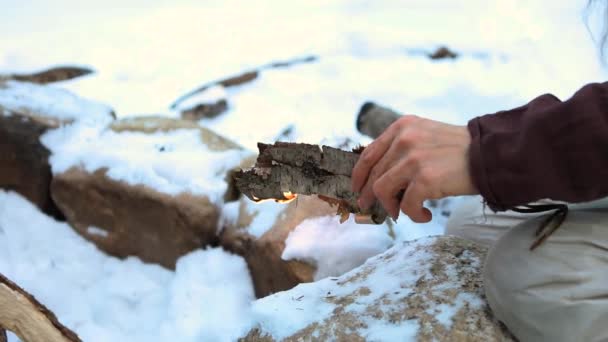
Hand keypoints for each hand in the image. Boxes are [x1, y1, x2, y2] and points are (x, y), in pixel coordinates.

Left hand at [351, 115, 477, 221]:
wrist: (491, 154)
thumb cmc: (460, 150)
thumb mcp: (426, 136)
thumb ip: (402, 148)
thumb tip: (379, 177)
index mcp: (402, 127)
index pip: (369, 153)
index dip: (359, 174)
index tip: (357, 188)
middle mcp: (404, 139)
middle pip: (374, 174)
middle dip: (371, 195)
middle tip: (374, 208)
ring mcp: (413, 158)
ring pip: (383, 190)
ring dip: (392, 206)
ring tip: (404, 212)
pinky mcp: (425, 179)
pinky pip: (406, 205)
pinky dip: (413, 215)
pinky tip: (426, 215)